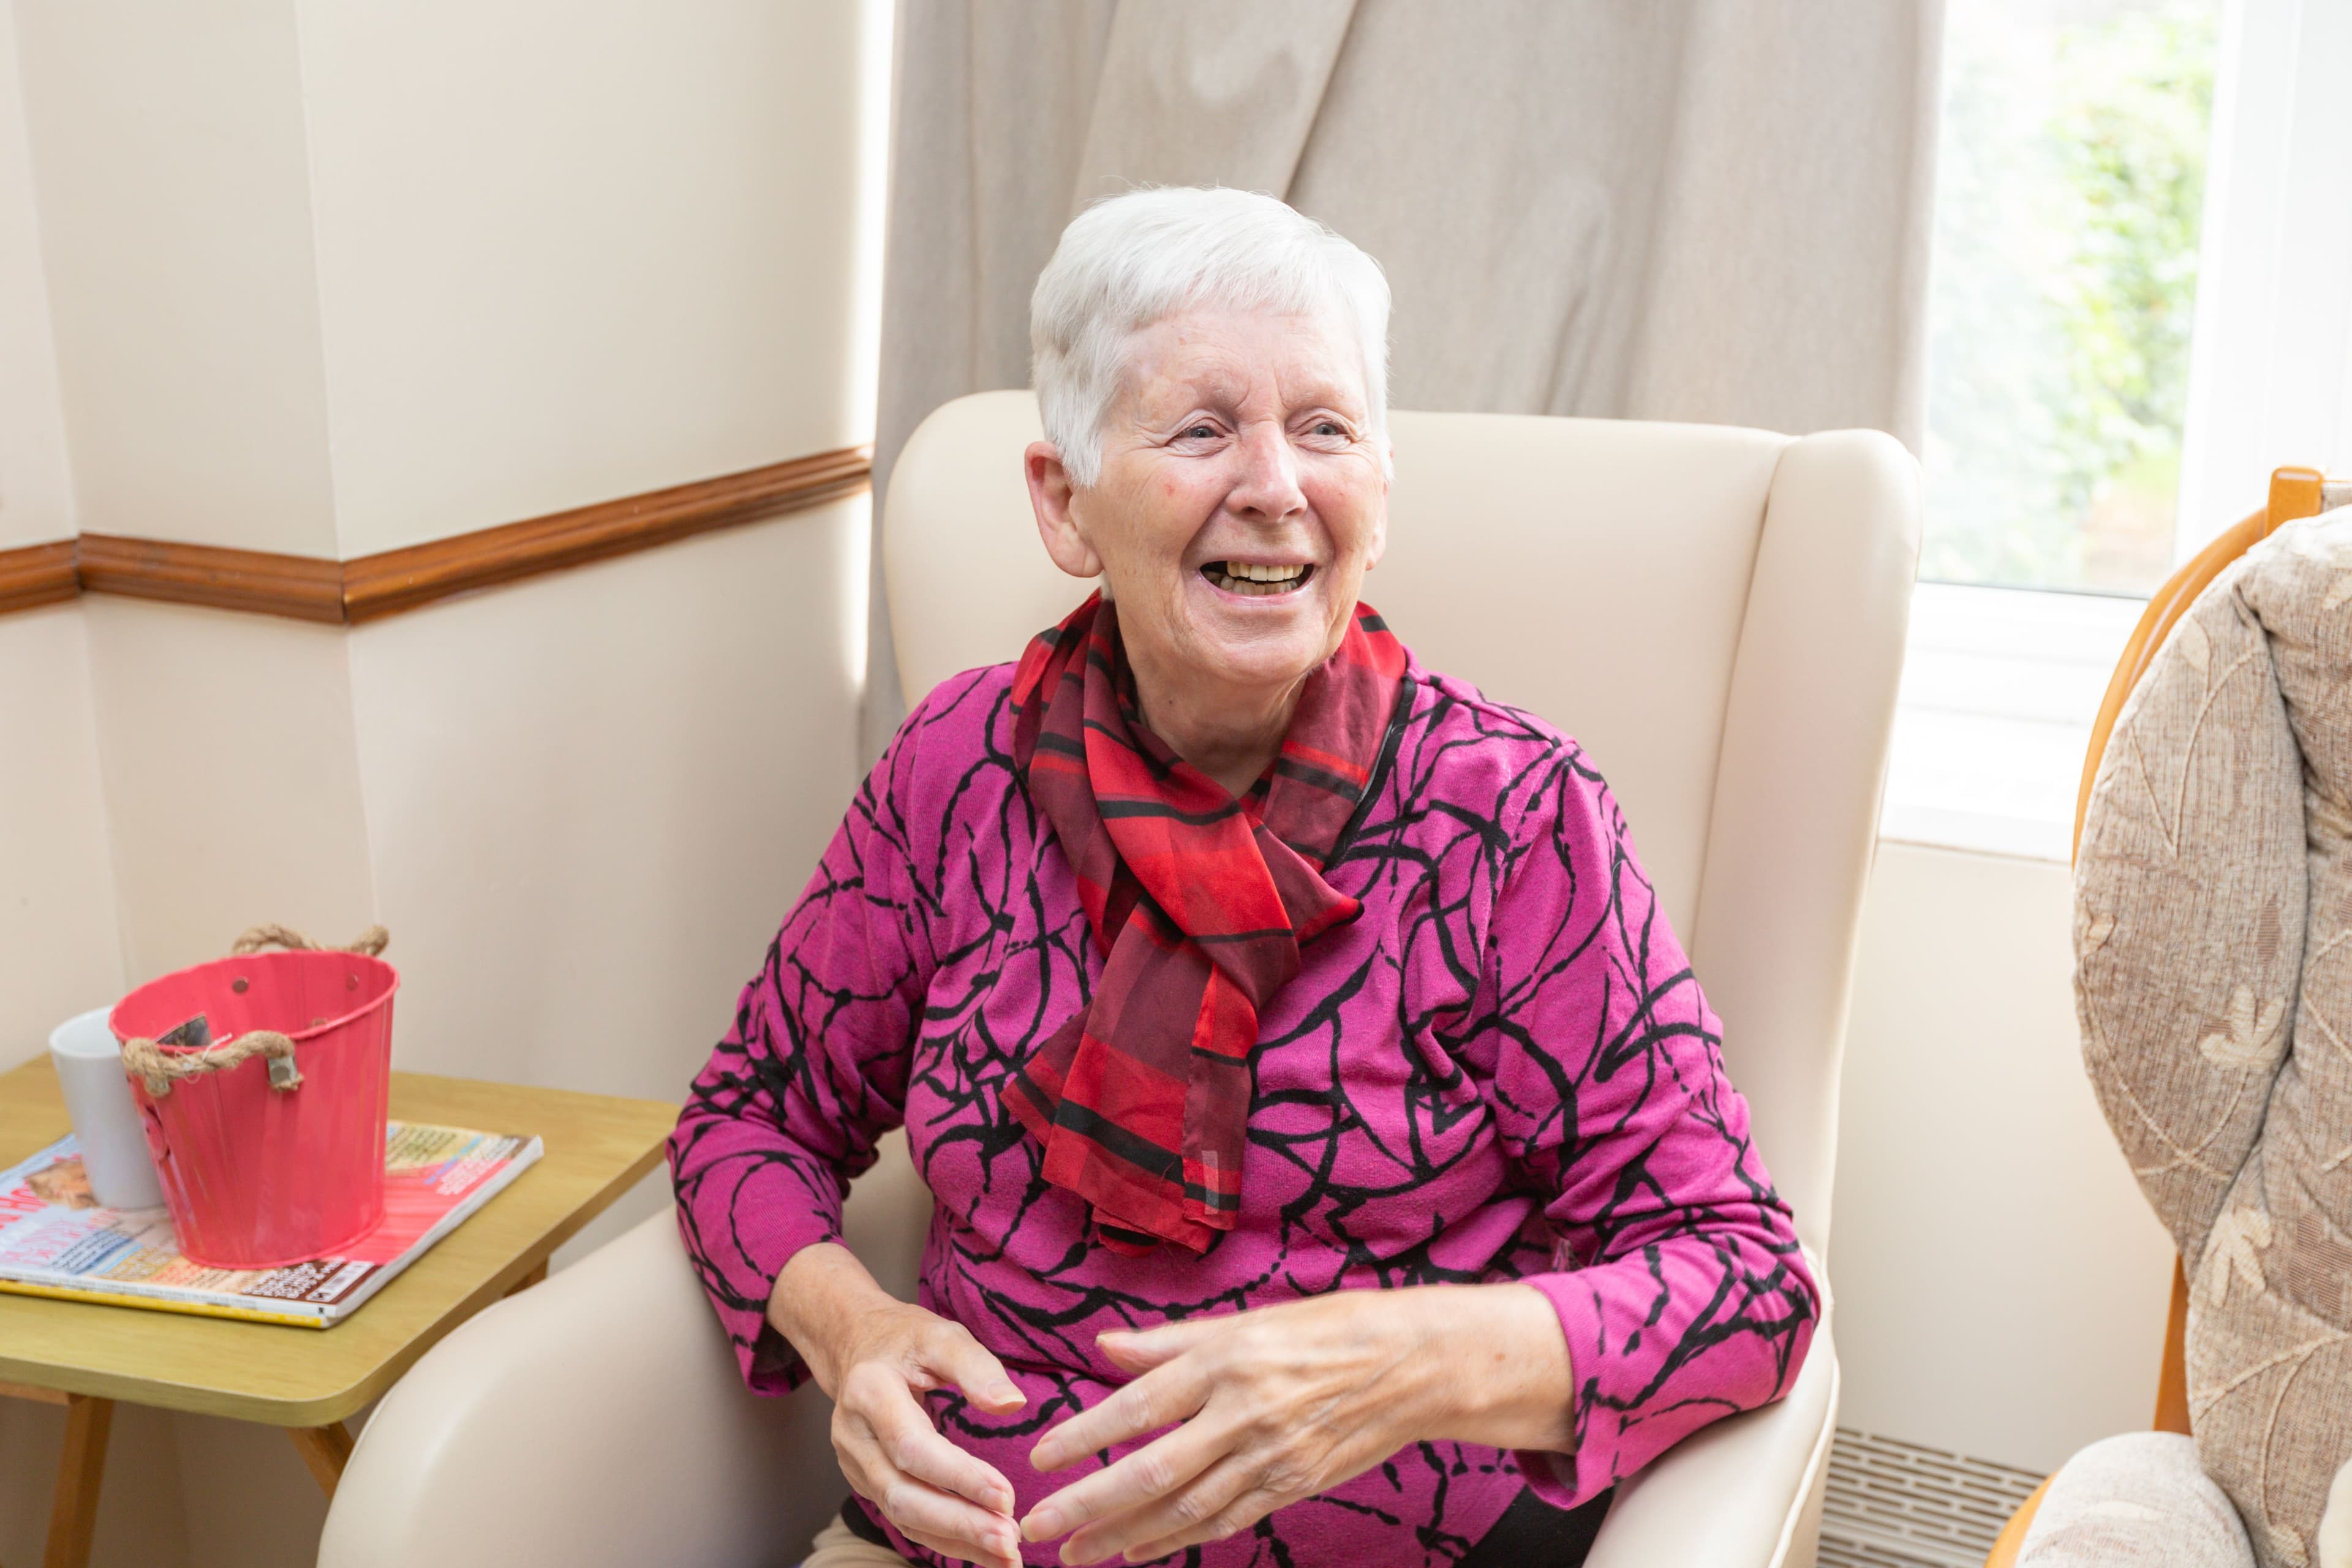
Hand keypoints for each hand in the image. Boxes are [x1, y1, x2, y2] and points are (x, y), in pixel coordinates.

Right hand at [770, 1243, 1027, 1567]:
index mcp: (869, 1392)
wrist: (856, 1345)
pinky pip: (904, 1518)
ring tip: (1006, 1553)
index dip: (959, 1477)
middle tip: (1010, 1540)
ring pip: (901, 1515)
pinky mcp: (867, 1482)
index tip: (1007, 1497)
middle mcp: (853, 1435)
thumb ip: (976, 1367)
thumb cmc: (906, 1338)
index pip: (913, 1448)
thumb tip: (1012, 1404)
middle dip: (958, 1523)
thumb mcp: (942, 1335)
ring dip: (955, 1539)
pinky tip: (982, 1551)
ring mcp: (855, 1464)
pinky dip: (944, 1539)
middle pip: (903, 1494)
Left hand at [1019, 1284, 1568, 1564]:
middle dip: (1088, 1504)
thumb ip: (1171, 1341)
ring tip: (1076, 1554)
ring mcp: (1269, 1458)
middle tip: (1036, 1527)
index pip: (1139, 1406)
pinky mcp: (1290, 1486)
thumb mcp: (1248, 1318)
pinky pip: (1223, 1521)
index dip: (1085, 1435)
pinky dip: (1176, 1541)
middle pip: (1151, 1471)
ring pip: (1182, 1509)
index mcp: (1226, 1361)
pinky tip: (1139, 1553)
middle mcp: (1242, 1414)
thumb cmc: (1328, 1328)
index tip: (1040, 1455)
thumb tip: (1105, 1345)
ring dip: (1122, 1536)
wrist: (1413, 1365)